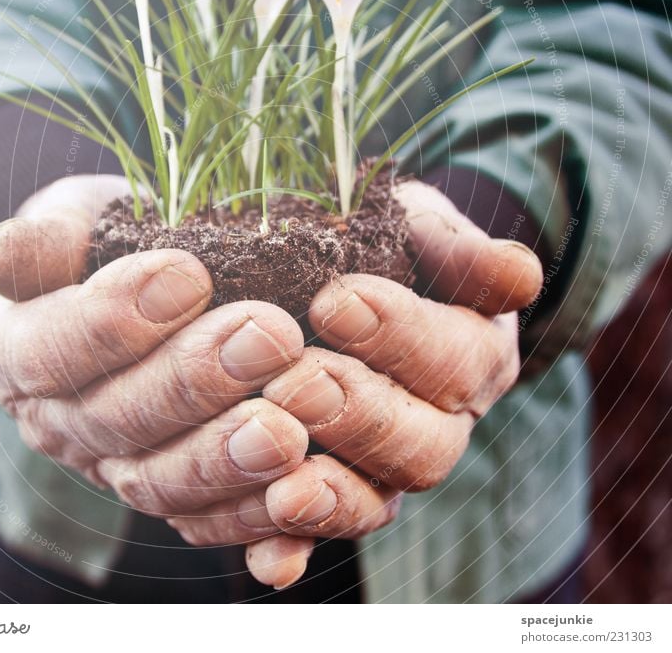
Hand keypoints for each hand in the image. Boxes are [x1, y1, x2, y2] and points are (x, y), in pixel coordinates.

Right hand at [0, 175, 309, 529]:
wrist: (139, 280)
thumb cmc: (107, 238)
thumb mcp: (73, 217)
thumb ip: (45, 238)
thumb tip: (10, 256)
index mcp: (17, 349)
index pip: (48, 350)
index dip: (113, 320)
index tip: (190, 274)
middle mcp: (59, 421)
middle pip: (114, 419)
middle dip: (195, 381)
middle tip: (270, 337)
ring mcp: (114, 466)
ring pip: (158, 482)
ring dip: (224, 459)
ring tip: (287, 429)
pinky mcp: (172, 493)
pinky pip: (205, 523)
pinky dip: (252, 518)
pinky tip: (300, 496)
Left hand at [167, 179, 542, 588]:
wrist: (361, 277)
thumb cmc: (391, 244)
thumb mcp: (421, 225)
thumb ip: (459, 247)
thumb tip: (517, 274)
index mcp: (475, 351)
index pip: (454, 355)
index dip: (400, 335)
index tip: (333, 300)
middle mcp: (444, 422)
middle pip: (421, 443)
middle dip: (358, 415)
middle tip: (295, 384)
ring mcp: (392, 468)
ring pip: (378, 498)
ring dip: (330, 493)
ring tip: (281, 478)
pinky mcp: (339, 493)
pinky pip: (322, 535)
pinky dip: (296, 549)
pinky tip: (268, 560)